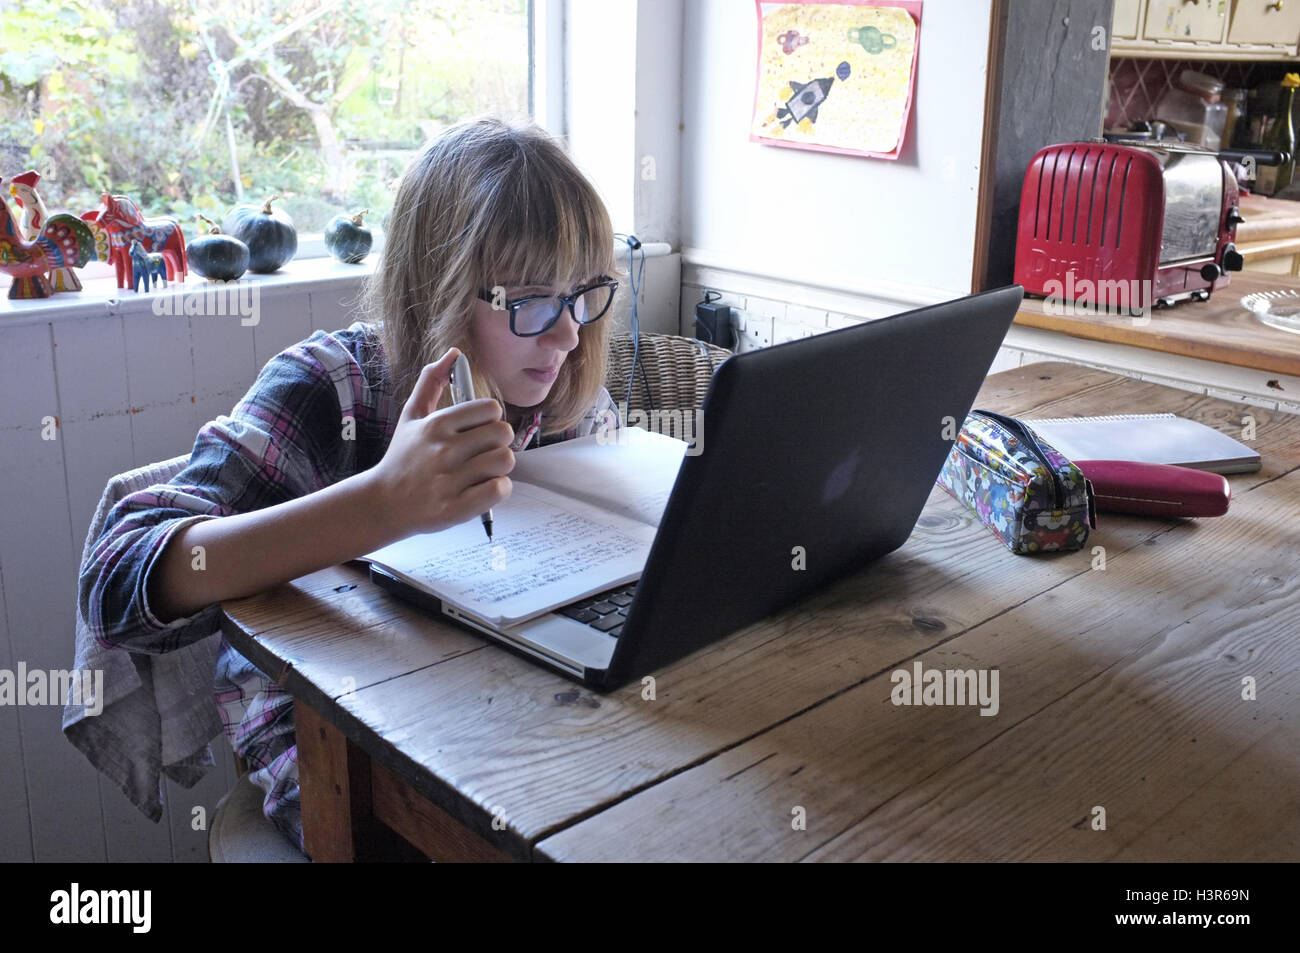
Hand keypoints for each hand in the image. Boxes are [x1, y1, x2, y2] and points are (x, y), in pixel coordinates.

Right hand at [367, 348, 514, 536]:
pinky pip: (499, 489)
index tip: (479, 431)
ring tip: (482, 472)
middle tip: (483, 452)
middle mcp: (443, 450)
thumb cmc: (402, 457)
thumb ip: (431, 382)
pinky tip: (482, 489)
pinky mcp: (455, 508)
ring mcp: (449, 480)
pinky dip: (498, 489)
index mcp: (436, 425)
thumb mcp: (411, 415)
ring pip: (504, 461)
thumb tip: (454, 353)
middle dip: (498, 443)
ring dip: (499, 468)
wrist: (382, 503)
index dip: (491, 419)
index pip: (490, 409)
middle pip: (503, 434)